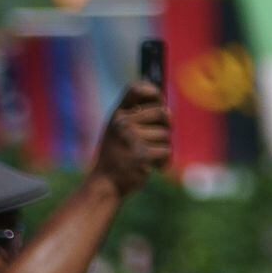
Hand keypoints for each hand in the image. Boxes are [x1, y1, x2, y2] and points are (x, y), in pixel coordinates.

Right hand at [92, 80, 173, 194]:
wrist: (104, 184)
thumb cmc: (115, 157)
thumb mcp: (117, 132)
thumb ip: (135, 117)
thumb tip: (167, 109)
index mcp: (117, 115)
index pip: (136, 89)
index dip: (153, 91)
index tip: (160, 100)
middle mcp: (123, 123)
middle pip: (162, 112)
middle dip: (166, 126)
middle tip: (159, 138)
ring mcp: (132, 139)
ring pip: (166, 134)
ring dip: (163, 147)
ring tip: (148, 157)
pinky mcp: (142, 155)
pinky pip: (166, 150)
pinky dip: (164, 161)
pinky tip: (153, 166)